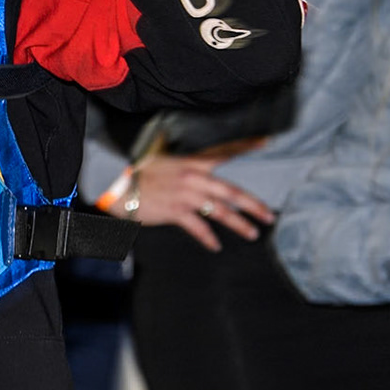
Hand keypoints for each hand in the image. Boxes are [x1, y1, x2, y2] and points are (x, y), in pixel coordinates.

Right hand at [113, 153, 275, 251]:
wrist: (119, 186)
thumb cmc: (139, 173)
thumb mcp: (162, 158)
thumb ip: (181, 160)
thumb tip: (189, 157)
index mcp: (192, 163)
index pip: (223, 153)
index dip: (245, 147)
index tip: (265, 143)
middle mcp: (193, 178)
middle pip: (230, 190)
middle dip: (253, 204)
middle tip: (269, 215)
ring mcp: (186, 195)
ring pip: (220, 211)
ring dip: (238, 224)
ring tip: (252, 233)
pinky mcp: (176, 211)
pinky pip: (198, 227)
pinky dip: (207, 238)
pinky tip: (215, 246)